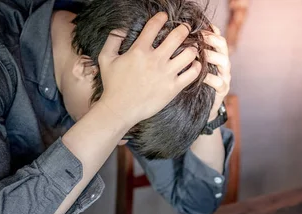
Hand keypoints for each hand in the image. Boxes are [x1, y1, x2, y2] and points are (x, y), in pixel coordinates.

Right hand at [97, 13, 201, 130]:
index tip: (165, 17)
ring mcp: (166, 74)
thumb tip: (120, 28)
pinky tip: (194, 65)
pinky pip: (192, 74)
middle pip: (177, 36)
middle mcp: (155, 60)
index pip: (154, 26)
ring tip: (191, 48)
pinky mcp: (173, 88)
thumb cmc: (112, 85)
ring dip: (192, 48)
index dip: (161, 18)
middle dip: (184, 29)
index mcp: (139, 50)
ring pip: (188, 54)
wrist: (120, 109)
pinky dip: (196, 67)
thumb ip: (112, 40)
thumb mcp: (105, 59)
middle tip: (186, 28)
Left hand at [202, 26, 230, 120]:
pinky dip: (209, 78)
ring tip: (199, 55)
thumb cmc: (198, 82)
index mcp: (218, 56)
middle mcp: (223, 64)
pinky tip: (199, 76)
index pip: (218, 38)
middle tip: (199, 38)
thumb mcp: (196, 65)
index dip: (210, 32)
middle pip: (223, 46)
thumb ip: (195, 52)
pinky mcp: (222, 90)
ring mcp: (225, 77)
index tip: (198, 29)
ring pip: (224, 62)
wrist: (203, 107)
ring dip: (211, 56)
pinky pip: (219, 82)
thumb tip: (185, 35)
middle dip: (212, 40)